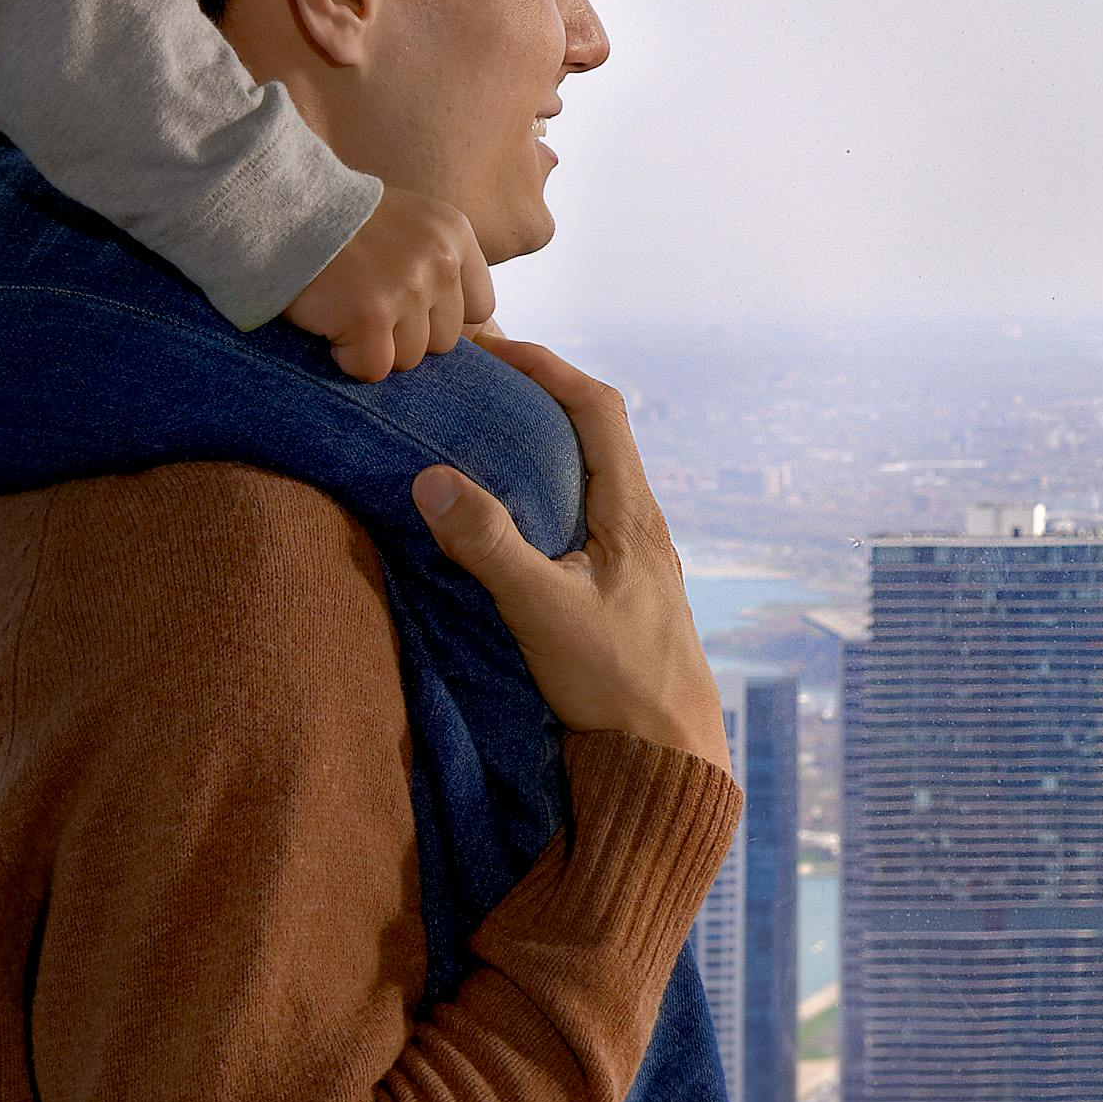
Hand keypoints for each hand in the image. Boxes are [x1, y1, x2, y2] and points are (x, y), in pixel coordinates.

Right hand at [284, 181, 493, 379]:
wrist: (280, 206)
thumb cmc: (337, 220)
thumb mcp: (409, 222)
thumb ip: (437, 262)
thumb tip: (468, 330)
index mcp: (455, 236)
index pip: (480, 309)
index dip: (442, 319)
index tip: (409, 311)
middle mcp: (440, 262)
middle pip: (444, 341)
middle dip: (406, 336)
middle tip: (367, 310)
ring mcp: (407, 289)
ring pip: (409, 359)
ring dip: (375, 348)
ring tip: (345, 313)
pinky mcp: (370, 316)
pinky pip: (373, 368)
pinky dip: (347, 358)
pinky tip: (329, 327)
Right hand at [413, 337, 726, 770]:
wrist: (671, 757)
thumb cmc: (617, 683)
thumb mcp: (543, 611)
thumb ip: (489, 545)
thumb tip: (431, 478)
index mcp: (633, 512)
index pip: (596, 409)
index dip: (546, 367)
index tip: (491, 345)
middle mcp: (643, 522)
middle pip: (595, 431)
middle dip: (539, 392)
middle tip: (476, 376)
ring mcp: (636, 555)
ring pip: (590, 472)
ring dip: (543, 440)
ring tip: (482, 426)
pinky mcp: (624, 586)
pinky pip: (585, 511)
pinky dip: (546, 486)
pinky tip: (510, 507)